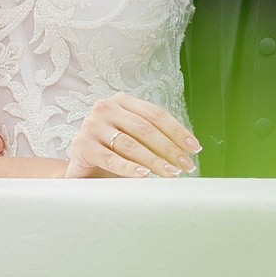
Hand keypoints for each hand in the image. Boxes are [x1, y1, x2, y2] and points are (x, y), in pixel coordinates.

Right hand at [67, 92, 199, 177]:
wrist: (81, 166)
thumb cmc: (112, 151)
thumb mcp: (133, 139)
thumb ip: (153, 138)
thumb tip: (187, 151)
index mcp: (122, 101)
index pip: (156, 114)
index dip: (178, 131)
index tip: (195, 147)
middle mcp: (106, 108)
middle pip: (145, 128)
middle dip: (170, 148)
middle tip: (186, 165)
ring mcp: (92, 125)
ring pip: (130, 143)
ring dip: (154, 160)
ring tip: (170, 173)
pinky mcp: (82, 145)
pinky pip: (110, 158)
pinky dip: (129, 167)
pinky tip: (144, 175)